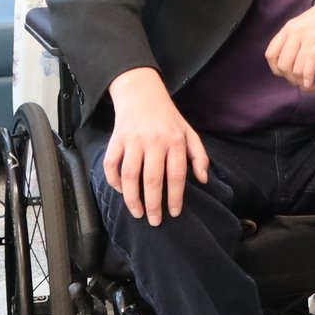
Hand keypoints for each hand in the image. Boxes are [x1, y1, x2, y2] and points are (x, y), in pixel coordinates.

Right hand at [103, 66, 207, 225]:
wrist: (142, 93)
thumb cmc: (169, 118)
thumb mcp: (189, 132)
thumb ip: (199, 155)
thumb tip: (203, 180)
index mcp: (175, 141)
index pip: (176, 175)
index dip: (175, 197)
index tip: (174, 213)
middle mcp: (154, 141)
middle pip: (152, 179)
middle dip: (153, 204)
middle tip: (154, 221)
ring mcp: (133, 140)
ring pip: (130, 175)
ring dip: (132, 198)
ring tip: (137, 213)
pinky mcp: (116, 139)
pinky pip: (111, 164)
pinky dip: (113, 180)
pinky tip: (121, 191)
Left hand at [266, 0, 314, 91]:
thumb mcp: (306, 23)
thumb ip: (297, 38)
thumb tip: (293, 59)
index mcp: (289, 28)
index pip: (271, 54)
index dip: (276, 69)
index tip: (287, 75)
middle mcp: (295, 33)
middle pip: (282, 65)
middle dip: (291, 79)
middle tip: (302, 82)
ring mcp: (308, 38)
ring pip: (295, 70)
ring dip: (302, 82)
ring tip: (311, 84)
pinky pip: (309, 67)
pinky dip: (309, 79)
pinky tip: (313, 83)